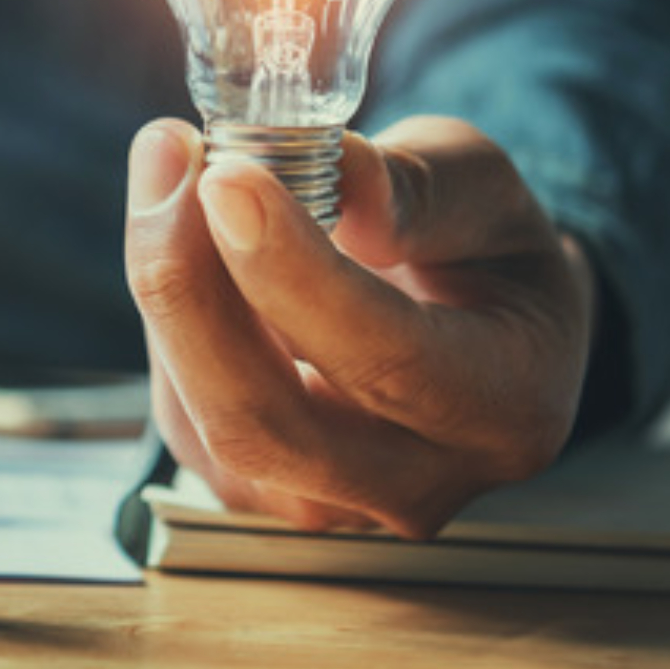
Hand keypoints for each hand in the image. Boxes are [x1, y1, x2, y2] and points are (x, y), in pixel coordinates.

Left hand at [125, 115, 594, 538]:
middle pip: (263, 422)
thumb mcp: (483, 187)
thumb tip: (336, 177)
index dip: (290, 271)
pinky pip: (181, 409)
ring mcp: (326, 507)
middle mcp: (415, 486)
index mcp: (502, 408)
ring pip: (202, 417)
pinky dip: (171, 314)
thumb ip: (417, 184)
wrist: (473, 331)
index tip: (226, 177)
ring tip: (174, 171)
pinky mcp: (252, 492)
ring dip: (169, 287)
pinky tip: (185, 240)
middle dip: (190, 287)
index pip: (384, 360)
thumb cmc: (484, 251)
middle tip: (167, 161)